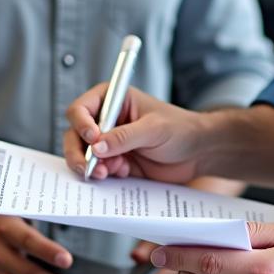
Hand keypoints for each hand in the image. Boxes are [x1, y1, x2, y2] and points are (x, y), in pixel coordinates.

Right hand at [64, 83, 204, 183]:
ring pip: (83, 155)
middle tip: (89, 167)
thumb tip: (97, 146)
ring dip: (91, 166)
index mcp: (114, 99)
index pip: (82, 108)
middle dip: (79, 152)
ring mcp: (110, 142)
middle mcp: (107, 120)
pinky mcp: (116, 161)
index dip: (81, 123)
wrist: (198, 152)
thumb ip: (125, 136)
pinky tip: (123, 172)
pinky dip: (105, 174)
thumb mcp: (154, 128)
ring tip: (108, 172)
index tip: (93, 138)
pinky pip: (98, 170)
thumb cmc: (181, 129)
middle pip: (75, 134)